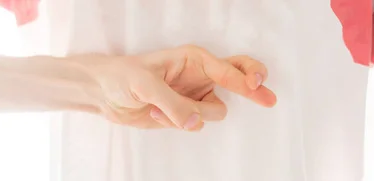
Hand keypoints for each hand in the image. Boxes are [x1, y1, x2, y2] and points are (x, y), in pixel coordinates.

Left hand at [84, 45, 276, 130]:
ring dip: (190, 115)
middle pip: (238, 78)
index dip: (244, 78)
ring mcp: (194, 96)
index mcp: (193, 59)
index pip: (227, 68)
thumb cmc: (122, 76)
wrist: (103, 93)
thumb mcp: (145, 86)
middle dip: (254, 86)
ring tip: (159, 107)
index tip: (255, 86)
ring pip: (215, 112)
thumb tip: (194, 122)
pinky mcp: (185, 114)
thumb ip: (172, 104)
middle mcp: (199, 76)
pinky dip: (175, 124)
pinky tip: (155, 113)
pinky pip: (195, 125)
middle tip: (269, 98)